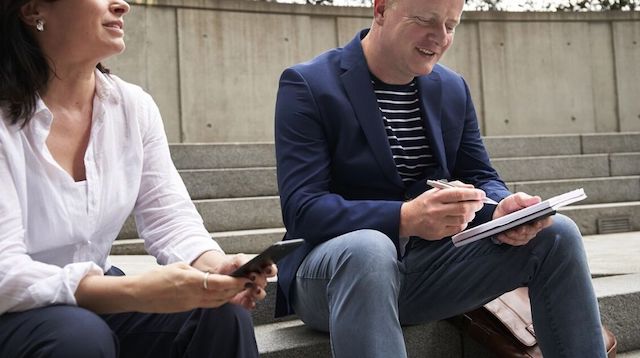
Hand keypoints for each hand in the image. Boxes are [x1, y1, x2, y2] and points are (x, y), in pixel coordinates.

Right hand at [128, 262, 249, 312]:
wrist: (139, 294)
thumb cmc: (155, 278)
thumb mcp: (178, 266)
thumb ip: (195, 271)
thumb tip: (207, 274)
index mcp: (192, 281)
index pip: (219, 283)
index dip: (234, 282)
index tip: (244, 278)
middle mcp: (193, 295)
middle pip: (222, 295)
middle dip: (235, 289)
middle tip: (245, 282)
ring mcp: (190, 304)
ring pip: (216, 302)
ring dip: (228, 296)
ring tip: (236, 288)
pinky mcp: (187, 308)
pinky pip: (207, 305)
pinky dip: (217, 300)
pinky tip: (220, 295)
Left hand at [192, 251, 276, 309]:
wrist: (218, 275)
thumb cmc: (230, 265)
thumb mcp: (236, 259)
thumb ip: (243, 260)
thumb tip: (248, 263)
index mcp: (259, 269)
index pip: (270, 269)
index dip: (271, 270)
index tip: (267, 269)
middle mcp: (257, 281)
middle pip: (265, 282)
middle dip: (260, 281)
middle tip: (253, 278)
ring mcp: (251, 291)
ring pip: (260, 294)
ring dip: (258, 293)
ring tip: (253, 290)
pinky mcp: (244, 300)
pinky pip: (250, 304)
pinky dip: (249, 304)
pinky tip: (246, 301)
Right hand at [400, 183, 485, 239]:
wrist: (407, 219)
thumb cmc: (423, 203)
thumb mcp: (434, 191)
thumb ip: (453, 187)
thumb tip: (471, 188)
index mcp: (435, 197)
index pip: (458, 194)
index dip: (472, 194)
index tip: (480, 194)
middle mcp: (436, 210)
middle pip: (463, 208)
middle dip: (475, 205)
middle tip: (479, 203)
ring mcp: (437, 223)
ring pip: (462, 219)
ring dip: (471, 215)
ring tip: (471, 211)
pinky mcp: (439, 233)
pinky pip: (457, 229)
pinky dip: (464, 223)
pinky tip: (462, 219)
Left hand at [492, 192, 552, 245]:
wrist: (499, 211)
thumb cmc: (511, 204)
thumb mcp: (517, 198)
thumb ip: (526, 199)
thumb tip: (537, 199)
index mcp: (538, 215)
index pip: (546, 221)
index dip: (543, 222)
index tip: (538, 221)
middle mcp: (534, 227)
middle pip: (533, 231)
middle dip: (526, 229)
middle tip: (521, 228)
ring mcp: (526, 234)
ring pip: (523, 237)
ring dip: (515, 234)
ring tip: (508, 230)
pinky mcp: (518, 240)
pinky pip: (514, 241)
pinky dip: (508, 238)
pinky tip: (502, 234)